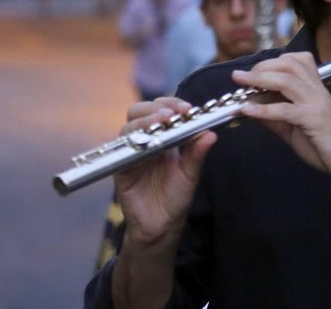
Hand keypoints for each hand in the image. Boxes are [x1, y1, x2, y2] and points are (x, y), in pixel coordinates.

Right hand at [113, 97, 216, 247]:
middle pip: (141, 111)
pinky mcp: (119, 168)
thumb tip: (211, 133)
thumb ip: (197, 153)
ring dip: (144, 120)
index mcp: (164, 138)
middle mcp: (145, 141)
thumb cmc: (176, 197)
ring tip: (161, 121)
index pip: (163, 110)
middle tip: (172, 114)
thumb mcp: (191, 174)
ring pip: (129, 126)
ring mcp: (130, 153)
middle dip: (156, 107)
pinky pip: (119, 150)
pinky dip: (130, 142)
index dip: (173, 104)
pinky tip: (144, 142)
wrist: (161, 225)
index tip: (188, 109)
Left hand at [235, 52, 330, 184]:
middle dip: (261, 67)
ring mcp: (316, 103)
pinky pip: (286, 110)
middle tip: (241, 78)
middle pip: (289, 65)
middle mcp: (317, 90)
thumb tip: (247, 108)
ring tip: (240, 85)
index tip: (252, 73)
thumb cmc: (325, 145)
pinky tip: (247, 111)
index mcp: (315, 88)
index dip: (271, 63)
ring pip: (287, 81)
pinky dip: (263, 109)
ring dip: (259, 80)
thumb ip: (272, 117)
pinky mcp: (314, 120)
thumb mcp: (293, 127)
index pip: (296, 61)